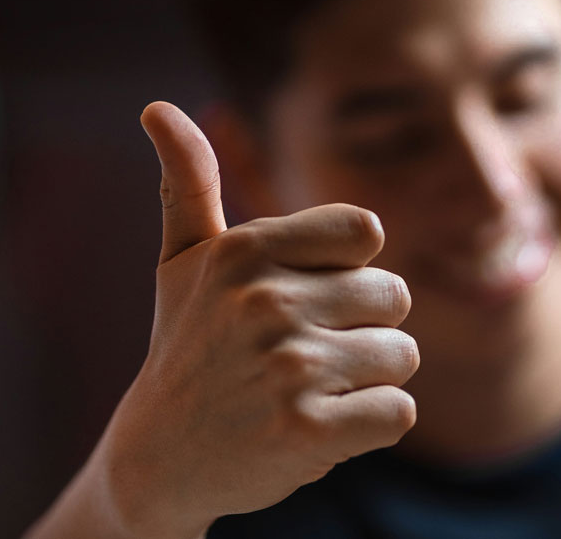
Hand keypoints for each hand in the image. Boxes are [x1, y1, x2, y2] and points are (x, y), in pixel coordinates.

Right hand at [27, 102, 418, 538]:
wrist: (160, 456)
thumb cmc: (187, 346)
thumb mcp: (181, 261)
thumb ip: (188, 182)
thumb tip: (158, 106)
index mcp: (245, 249)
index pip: (367, 234)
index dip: (347, 271)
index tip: (305, 296)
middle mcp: (265, 300)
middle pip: (394, 296)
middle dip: (363, 328)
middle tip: (304, 354)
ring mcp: (287, 367)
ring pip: (402, 355)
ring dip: (367, 378)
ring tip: (308, 390)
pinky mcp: (308, 432)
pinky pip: (397, 412)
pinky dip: (372, 424)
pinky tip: (320, 426)